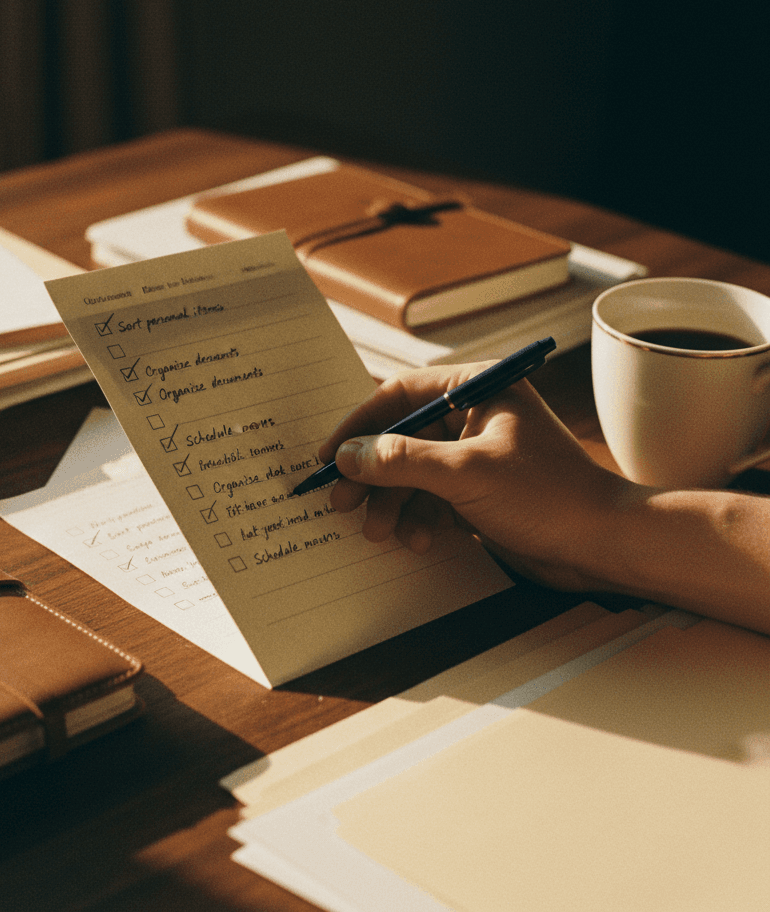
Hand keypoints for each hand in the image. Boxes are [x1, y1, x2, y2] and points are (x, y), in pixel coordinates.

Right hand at [320, 363, 640, 594]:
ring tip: (381, 532)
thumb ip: (400, 461)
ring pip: (412, 474)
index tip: (331, 455)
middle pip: (401, 438)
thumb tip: (348, 456)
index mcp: (477, 388)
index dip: (360, 425)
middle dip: (372, 474)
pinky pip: (431, 500)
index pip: (400, 395)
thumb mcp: (465, 473)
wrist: (603, 545)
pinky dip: (419, 520)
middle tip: (343, 502)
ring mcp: (475, 456)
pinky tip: (419, 540)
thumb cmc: (548, 495)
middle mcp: (473, 417)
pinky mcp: (478, 492)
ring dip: (392, 504)